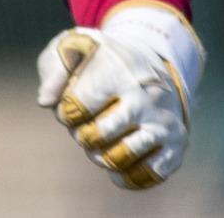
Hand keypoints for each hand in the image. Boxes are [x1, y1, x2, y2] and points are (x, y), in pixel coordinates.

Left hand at [36, 0, 203, 189]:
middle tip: (86, 125)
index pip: (75, 107)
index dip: (64, 112)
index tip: (71, 105)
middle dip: (81, 136)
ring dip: (100, 157)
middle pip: (96, 136)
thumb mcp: (75, 47)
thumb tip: (46, 101)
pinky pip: (149, 174)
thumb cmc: (102, 58)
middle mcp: (144, 98)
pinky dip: (127, 176)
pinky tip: (118, 162)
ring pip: (120, 157)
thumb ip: (53, 68)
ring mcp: (163, 122)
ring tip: (100, 143)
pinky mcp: (177, 143)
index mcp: (117, 72)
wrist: (152, 59)